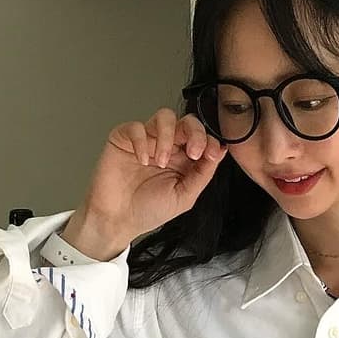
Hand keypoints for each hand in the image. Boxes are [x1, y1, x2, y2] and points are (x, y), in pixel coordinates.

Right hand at [71, 108, 227, 250]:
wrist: (118, 220)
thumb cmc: (149, 210)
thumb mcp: (184, 196)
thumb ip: (203, 173)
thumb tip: (220, 150)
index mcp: (184, 159)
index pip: (202, 138)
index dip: (209, 141)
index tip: (210, 154)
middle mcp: (167, 146)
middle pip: (187, 121)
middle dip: (195, 133)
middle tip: (193, 152)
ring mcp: (146, 140)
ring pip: (164, 117)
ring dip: (168, 136)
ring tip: (161, 161)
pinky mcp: (124, 139)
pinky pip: (137, 127)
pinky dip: (141, 142)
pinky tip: (142, 160)